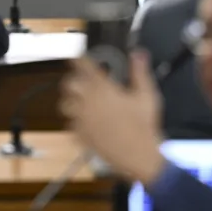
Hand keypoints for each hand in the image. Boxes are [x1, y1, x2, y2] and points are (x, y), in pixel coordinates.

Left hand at [60, 51, 165, 184]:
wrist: (138, 156)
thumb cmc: (143, 126)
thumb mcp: (147, 95)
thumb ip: (139, 72)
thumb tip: (137, 54)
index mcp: (102, 89)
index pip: (83, 66)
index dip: (79, 60)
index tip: (79, 57)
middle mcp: (88, 102)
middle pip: (69, 84)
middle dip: (74, 79)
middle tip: (82, 79)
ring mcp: (82, 120)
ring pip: (65, 104)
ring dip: (71, 99)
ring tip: (81, 100)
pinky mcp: (81, 136)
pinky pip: (70, 124)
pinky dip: (75, 120)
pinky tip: (86, 120)